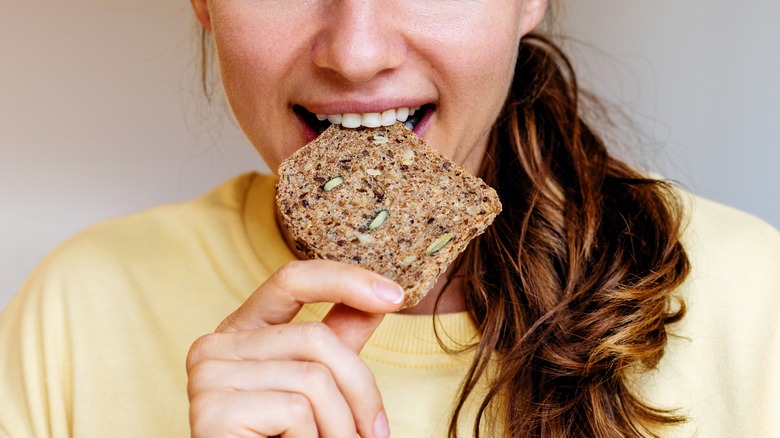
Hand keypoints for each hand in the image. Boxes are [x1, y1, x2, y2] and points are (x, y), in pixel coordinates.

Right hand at [186, 259, 404, 436]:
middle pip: (316, 338)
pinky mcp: (212, 409)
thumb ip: (340, 343)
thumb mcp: (319, 387)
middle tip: (373, 434)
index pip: (292, 280)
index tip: (395, 295)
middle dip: (361, 391)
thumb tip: (383, 298)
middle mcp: (215, 345)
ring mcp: (208, 375)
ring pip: (313, 378)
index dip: (345, 279)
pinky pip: (295, 410)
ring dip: (340, 427)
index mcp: (241, 331)